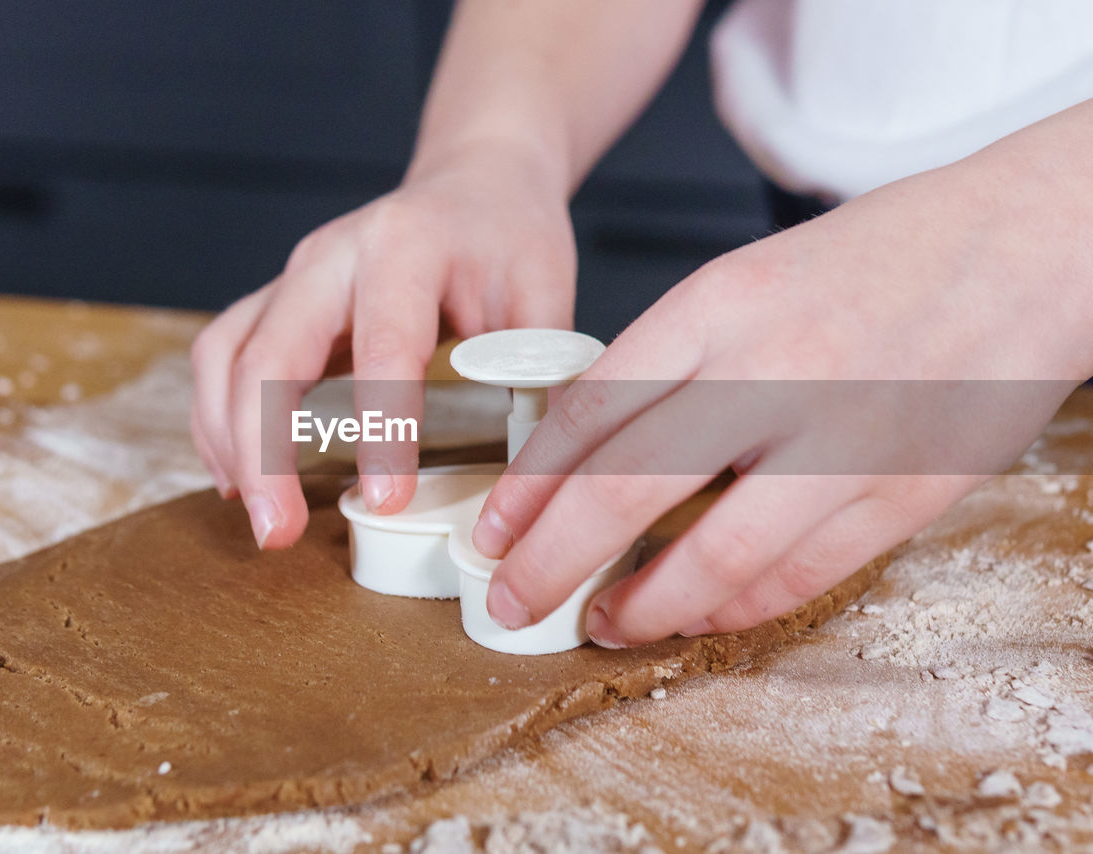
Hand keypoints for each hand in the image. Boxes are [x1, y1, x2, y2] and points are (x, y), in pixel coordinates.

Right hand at [190, 141, 575, 547]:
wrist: (473, 182)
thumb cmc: (508, 235)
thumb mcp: (545, 288)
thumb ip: (539, 371)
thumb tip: (539, 470)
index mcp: (406, 246)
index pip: (384, 345)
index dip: (379, 428)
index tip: (385, 498)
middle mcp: (331, 256)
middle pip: (269, 352)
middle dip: (263, 448)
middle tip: (279, 531)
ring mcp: (294, 276)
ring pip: (225, 355)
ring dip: (229, 441)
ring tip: (259, 517)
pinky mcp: (276, 301)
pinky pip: (223, 358)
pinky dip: (219, 421)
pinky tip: (240, 477)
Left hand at [471, 156, 1091, 645]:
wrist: (1026, 245)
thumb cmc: (877, 259)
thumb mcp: (750, 279)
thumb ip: (673, 360)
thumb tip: (591, 450)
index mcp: (723, 303)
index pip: (593, 409)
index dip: (529, 484)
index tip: (495, 529)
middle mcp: (776, 369)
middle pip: (628, 489)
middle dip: (552, 561)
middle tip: (509, 599)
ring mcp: (845, 438)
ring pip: (716, 555)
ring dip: (645, 606)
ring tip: (602, 622)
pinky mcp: (905, 492)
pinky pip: (800, 574)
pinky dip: (736, 606)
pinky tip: (697, 614)